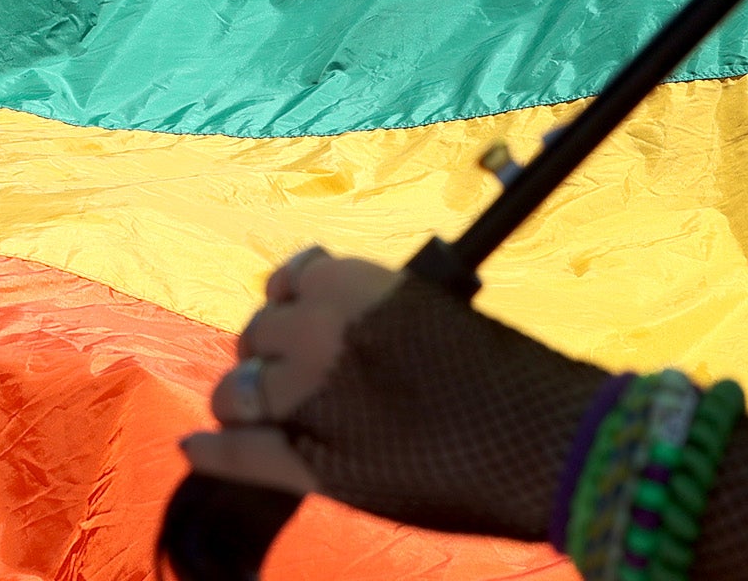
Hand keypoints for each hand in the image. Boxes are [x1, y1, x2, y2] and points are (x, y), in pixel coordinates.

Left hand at [181, 252, 608, 541]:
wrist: (550, 441)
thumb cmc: (508, 373)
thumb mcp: (437, 310)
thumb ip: (376, 306)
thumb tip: (327, 297)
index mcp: (357, 287)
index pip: (290, 280)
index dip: (294, 300)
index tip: (304, 315)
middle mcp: (321, 335)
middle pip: (258, 335)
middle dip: (272, 353)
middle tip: (302, 376)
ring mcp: (310, 403)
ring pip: (237, 391)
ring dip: (245, 400)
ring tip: (261, 413)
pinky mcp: (312, 468)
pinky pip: (240, 455)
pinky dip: (215, 453)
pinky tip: (196, 450)